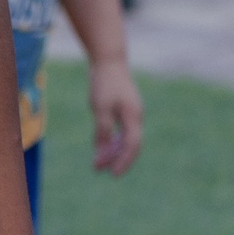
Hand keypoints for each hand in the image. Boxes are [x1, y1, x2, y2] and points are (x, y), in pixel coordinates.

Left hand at [88, 56, 144, 174]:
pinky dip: (112, 140)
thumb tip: (101, 155)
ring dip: (112, 151)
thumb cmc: (104, 83)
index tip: (113, 174)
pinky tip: (101, 145)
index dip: (123, 162)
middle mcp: (135, 116)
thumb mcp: (100, 109)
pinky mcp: (124, 108)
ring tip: (97, 162)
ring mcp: (131, 112)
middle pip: (130, 144)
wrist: (108, 60)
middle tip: (100, 170)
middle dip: (116, 159)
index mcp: (133, 116)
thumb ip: (102, 132)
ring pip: (125, 138)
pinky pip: (121, 130)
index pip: (132, 146)